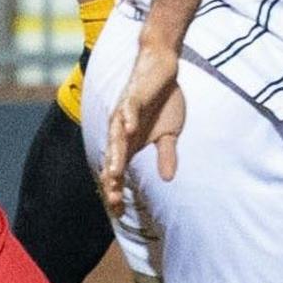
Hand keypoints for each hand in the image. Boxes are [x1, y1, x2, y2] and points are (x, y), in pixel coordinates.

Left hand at [98, 39, 186, 226]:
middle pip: (113, 159)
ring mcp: (125, 114)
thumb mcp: (169, 134)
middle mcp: (121, 131)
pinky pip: (128, 109)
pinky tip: (129, 130)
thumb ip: (166, 155)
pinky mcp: (133, 96)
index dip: (117, 189)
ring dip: (116, 156)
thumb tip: (167, 179)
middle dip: (113, 181)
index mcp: (129, 142)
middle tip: (115, 202)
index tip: (118, 213)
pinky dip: (128, 119)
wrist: (162, 69)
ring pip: (116, 138)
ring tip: (115, 175)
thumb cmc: (163, 102)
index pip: (118, 170)